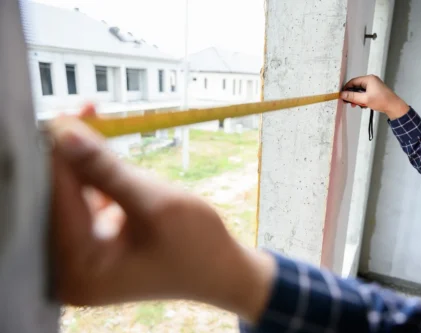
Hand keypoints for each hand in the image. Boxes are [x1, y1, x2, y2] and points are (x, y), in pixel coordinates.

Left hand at [49, 104, 274, 322]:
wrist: (220, 268)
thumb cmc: (197, 244)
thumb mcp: (156, 203)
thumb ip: (107, 169)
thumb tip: (63, 132)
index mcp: (80, 271)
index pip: (57, 202)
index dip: (60, 155)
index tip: (64, 114)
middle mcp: (70, 269)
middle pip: (57, 199)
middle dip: (70, 154)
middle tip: (80, 112)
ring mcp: (81, 258)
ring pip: (70, 195)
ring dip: (82, 159)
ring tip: (91, 120)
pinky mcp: (93, 245)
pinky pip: (84, 201)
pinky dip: (93, 174)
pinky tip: (100, 150)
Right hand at [341, 75, 409, 119]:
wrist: (393, 106)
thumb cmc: (380, 101)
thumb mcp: (364, 99)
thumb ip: (352, 96)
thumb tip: (341, 94)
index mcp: (368, 79)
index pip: (353, 81)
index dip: (346, 88)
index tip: (342, 96)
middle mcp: (370, 80)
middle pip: (356, 86)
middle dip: (352, 95)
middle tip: (349, 103)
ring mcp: (373, 86)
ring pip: (360, 91)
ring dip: (357, 98)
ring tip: (357, 105)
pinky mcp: (375, 91)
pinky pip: (365, 94)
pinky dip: (362, 99)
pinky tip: (363, 105)